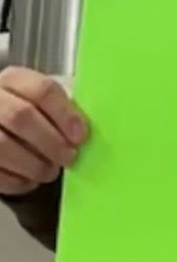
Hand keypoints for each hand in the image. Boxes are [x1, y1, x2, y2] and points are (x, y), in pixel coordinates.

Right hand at [0, 66, 87, 196]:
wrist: (0, 126)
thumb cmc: (28, 115)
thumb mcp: (43, 103)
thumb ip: (62, 110)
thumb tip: (84, 130)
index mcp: (13, 80)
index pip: (42, 90)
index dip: (65, 114)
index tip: (80, 135)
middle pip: (20, 116)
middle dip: (51, 142)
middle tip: (69, 157)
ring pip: (3, 146)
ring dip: (34, 165)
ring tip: (50, 170)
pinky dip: (17, 180)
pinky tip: (30, 179)